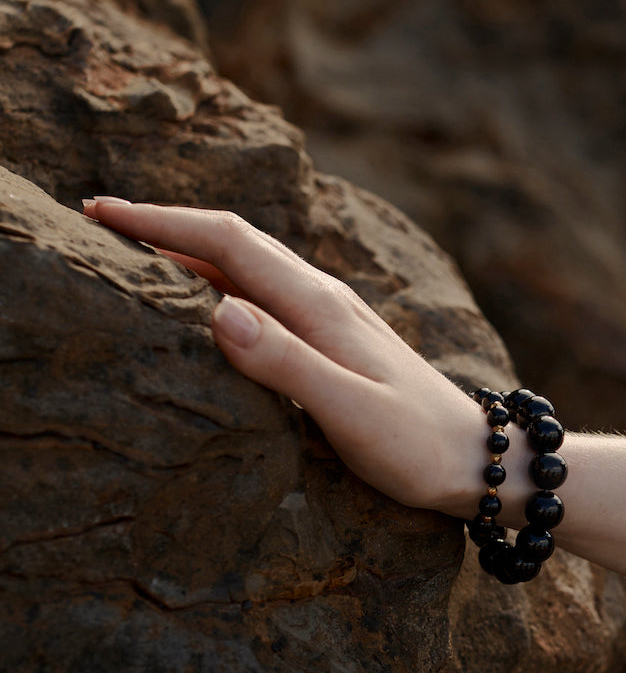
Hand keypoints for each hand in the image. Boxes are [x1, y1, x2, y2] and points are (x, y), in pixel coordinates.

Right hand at [82, 198, 489, 518]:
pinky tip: (206, 298)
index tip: (101, 213)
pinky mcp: (338, 337)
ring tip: (134, 251)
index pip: (228, 243)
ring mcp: (333, 315)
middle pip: (235, 241)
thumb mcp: (350, 414)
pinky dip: (221, 280)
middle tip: (99, 219)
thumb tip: (218, 311)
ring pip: (250, 264)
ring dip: (191, 249)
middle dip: (165, 225)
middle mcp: (324, 298)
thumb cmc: (416, 448)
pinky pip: (266, 291)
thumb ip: (285, 365)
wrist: (479, 459)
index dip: (162, 223)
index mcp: (320, 306)